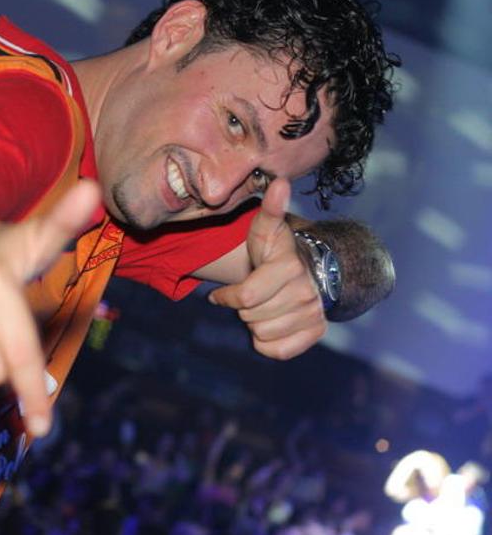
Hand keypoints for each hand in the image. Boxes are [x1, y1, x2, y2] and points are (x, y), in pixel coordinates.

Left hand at [208, 178, 325, 359]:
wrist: (301, 271)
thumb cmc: (273, 251)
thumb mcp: (265, 229)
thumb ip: (269, 208)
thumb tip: (279, 183)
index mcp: (290, 268)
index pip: (244, 298)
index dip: (225, 298)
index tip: (220, 294)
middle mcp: (307, 293)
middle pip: (250, 317)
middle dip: (242, 308)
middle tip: (250, 295)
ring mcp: (313, 315)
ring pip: (262, 333)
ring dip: (254, 322)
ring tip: (262, 306)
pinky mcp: (315, 333)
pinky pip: (276, 351)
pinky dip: (266, 342)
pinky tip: (270, 323)